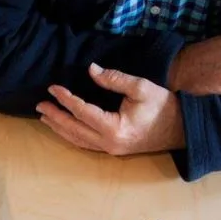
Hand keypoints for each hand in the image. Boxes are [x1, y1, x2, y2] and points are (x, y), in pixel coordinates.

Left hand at [36, 64, 184, 155]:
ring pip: (77, 140)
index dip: (66, 99)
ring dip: (59, 128)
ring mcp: (110, 149)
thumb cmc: (163, 107)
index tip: (53, 88)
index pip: (83, 112)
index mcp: (115, 128)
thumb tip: (92, 69)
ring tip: (45, 117)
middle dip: (55, 117)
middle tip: (39, 105)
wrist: (181, 129)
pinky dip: (71, 135)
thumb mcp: (141, 88)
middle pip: (74, 130)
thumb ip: (115, 79)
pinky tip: (63, 128)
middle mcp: (109, 143)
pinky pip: (85, 144)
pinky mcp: (112, 150)